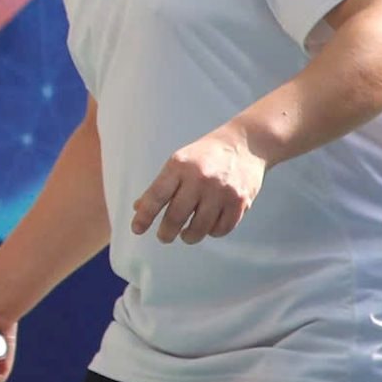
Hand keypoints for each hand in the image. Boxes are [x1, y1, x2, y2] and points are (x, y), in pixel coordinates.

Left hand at [132, 124, 264, 243]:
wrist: (244, 144)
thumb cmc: (205, 156)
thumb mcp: (178, 162)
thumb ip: (160, 186)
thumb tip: (138, 209)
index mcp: (179, 167)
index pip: (156, 196)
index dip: (144, 216)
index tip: (137, 229)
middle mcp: (200, 179)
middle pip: (176, 216)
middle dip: (166, 233)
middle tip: (163, 237)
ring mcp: (221, 191)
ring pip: (200, 228)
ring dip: (189, 237)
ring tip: (185, 235)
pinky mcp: (240, 202)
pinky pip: (222, 229)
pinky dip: (212, 233)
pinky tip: (207, 228)